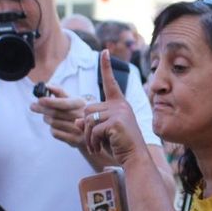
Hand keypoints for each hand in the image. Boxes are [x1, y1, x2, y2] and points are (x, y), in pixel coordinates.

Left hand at [29, 84, 87, 147]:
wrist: (93, 130)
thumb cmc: (79, 111)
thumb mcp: (74, 100)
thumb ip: (60, 92)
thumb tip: (46, 86)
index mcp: (81, 103)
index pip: (64, 102)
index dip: (51, 101)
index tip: (40, 99)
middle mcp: (81, 116)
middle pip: (55, 113)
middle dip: (42, 109)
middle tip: (33, 106)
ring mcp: (79, 129)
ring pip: (53, 122)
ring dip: (46, 118)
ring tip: (46, 116)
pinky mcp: (75, 140)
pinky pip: (55, 133)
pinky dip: (52, 128)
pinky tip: (54, 126)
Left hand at [79, 51, 147, 167]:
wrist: (135, 158)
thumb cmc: (121, 146)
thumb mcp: (104, 133)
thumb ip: (91, 124)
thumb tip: (76, 121)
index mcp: (119, 104)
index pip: (110, 82)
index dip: (106, 67)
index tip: (104, 51)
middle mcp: (120, 105)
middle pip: (88, 109)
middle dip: (86, 127)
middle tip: (94, 142)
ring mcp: (119, 112)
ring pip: (88, 119)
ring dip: (88, 136)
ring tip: (96, 146)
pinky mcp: (116, 122)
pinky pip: (93, 129)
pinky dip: (92, 141)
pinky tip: (99, 148)